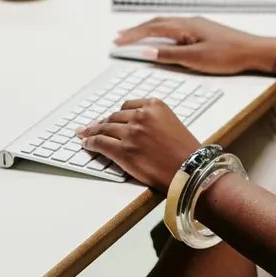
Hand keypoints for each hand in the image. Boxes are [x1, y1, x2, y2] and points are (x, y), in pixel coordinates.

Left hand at [77, 99, 200, 191]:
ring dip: (92, 132)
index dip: (116, 115)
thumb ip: (152, 120)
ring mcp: (131, 132)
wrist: (191, 170)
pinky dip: (91, 143)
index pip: (127, 106)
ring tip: (84, 134)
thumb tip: (131, 127)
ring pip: (104, 129)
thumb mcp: (171, 124)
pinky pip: (100, 143)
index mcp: (154, 105)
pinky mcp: (123, 150)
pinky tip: (86, 144)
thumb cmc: (185, 152)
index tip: (109, 118)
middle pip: (114, 117)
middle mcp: (141, 115)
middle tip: (92, 128)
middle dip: (102, 123)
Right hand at [115, 17, 273, 74]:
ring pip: (165, 24)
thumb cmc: (229, 55)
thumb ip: (170, 55)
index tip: (118, 42)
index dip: (133, 35)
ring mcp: (196, 25)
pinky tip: (161, 38)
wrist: (254, 51)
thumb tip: (147, 51)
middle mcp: (189, 22)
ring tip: (134, 36)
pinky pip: (175, 28)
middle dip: (136, 30)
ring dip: (147, 30)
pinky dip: (161, 32)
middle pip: (156, 23)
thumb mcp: (196, 59)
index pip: (152, 28)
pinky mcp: (202, 31)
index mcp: (185, 26)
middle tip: (119, 38)